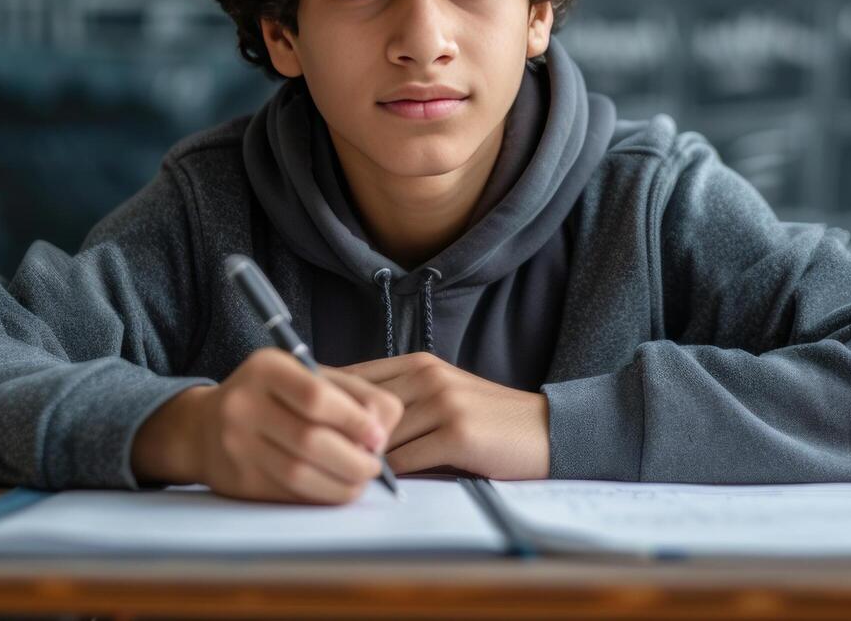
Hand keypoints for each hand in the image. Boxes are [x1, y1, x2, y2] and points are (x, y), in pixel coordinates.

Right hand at [132, 347, 401, 503]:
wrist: (204, 427)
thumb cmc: (273, 398)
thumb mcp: (308, 377)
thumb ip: (353, 394)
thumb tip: (383, 431)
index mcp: (266, 368)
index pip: (316, 397)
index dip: (355, 421)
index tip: (380, 437)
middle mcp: (244, 404)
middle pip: (310, 440)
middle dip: (354, 459)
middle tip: (375, 465)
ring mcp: (236, 444)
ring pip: (300, 473)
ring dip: (342, 483)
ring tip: (361, 480)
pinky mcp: (238, 480)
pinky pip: (288, 494)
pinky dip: (321, 495)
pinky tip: (336, 489)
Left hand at [334, 353, 548, 479]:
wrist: (547, 431)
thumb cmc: (490, 422)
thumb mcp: (444, 397)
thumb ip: (402, 402)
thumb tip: (344, 425)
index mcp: (420, 363)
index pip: (354, 377)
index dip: (325, 404)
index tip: (302, 424)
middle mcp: (428, 376)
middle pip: (359, 407)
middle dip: (337, 436)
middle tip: (314, 460)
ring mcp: (443, 402)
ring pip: (379, 436)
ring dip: (362, 460)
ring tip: (343, 478)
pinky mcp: (457, 433)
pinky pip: (405, 460)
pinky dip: (390, 476)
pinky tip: (382, 488)